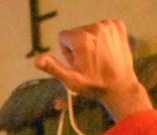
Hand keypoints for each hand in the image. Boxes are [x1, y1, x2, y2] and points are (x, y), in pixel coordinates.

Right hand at [33, 19, 151, 119]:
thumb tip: (37, 60)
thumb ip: (53, 67)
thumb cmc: (94, 85)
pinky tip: (107, 51)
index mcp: (81, 39)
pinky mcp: (118, 25)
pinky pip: (102, 27)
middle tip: (89, 63)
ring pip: (88, 30)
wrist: (120, 86)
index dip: (67, 52)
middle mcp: (95, 28)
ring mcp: (108, 26)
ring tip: (99, 58)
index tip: (78, 63)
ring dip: (91, 42)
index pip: (63, 36)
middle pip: (76, 33)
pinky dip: (103, 37)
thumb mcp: (70, 80)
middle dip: (79, 46)